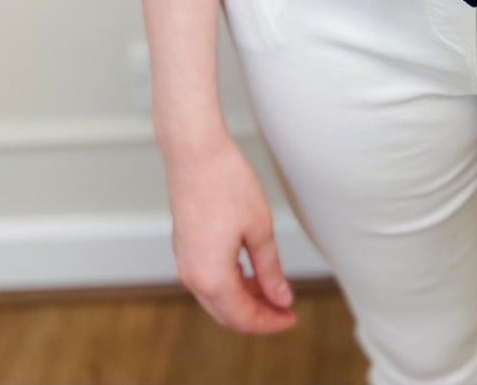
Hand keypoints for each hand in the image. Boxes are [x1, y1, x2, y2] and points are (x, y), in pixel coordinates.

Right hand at [165, 128, 297, 334]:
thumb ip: (270, 269)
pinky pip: (208, 279)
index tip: (292, 317)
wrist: (195, 153)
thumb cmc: (227, 184)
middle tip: (285, 308)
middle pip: (227, 314)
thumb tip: (281, 298)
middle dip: (257, 315)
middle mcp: (193, 277)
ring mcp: (185, 262)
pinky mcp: (184, 247)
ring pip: (216, 298)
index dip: (270, 322)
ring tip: (272, 288)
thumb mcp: (259, 228)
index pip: (244, 318)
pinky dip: (230, 284)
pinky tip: (250, 271)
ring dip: (244, 300)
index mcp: (212, 278)